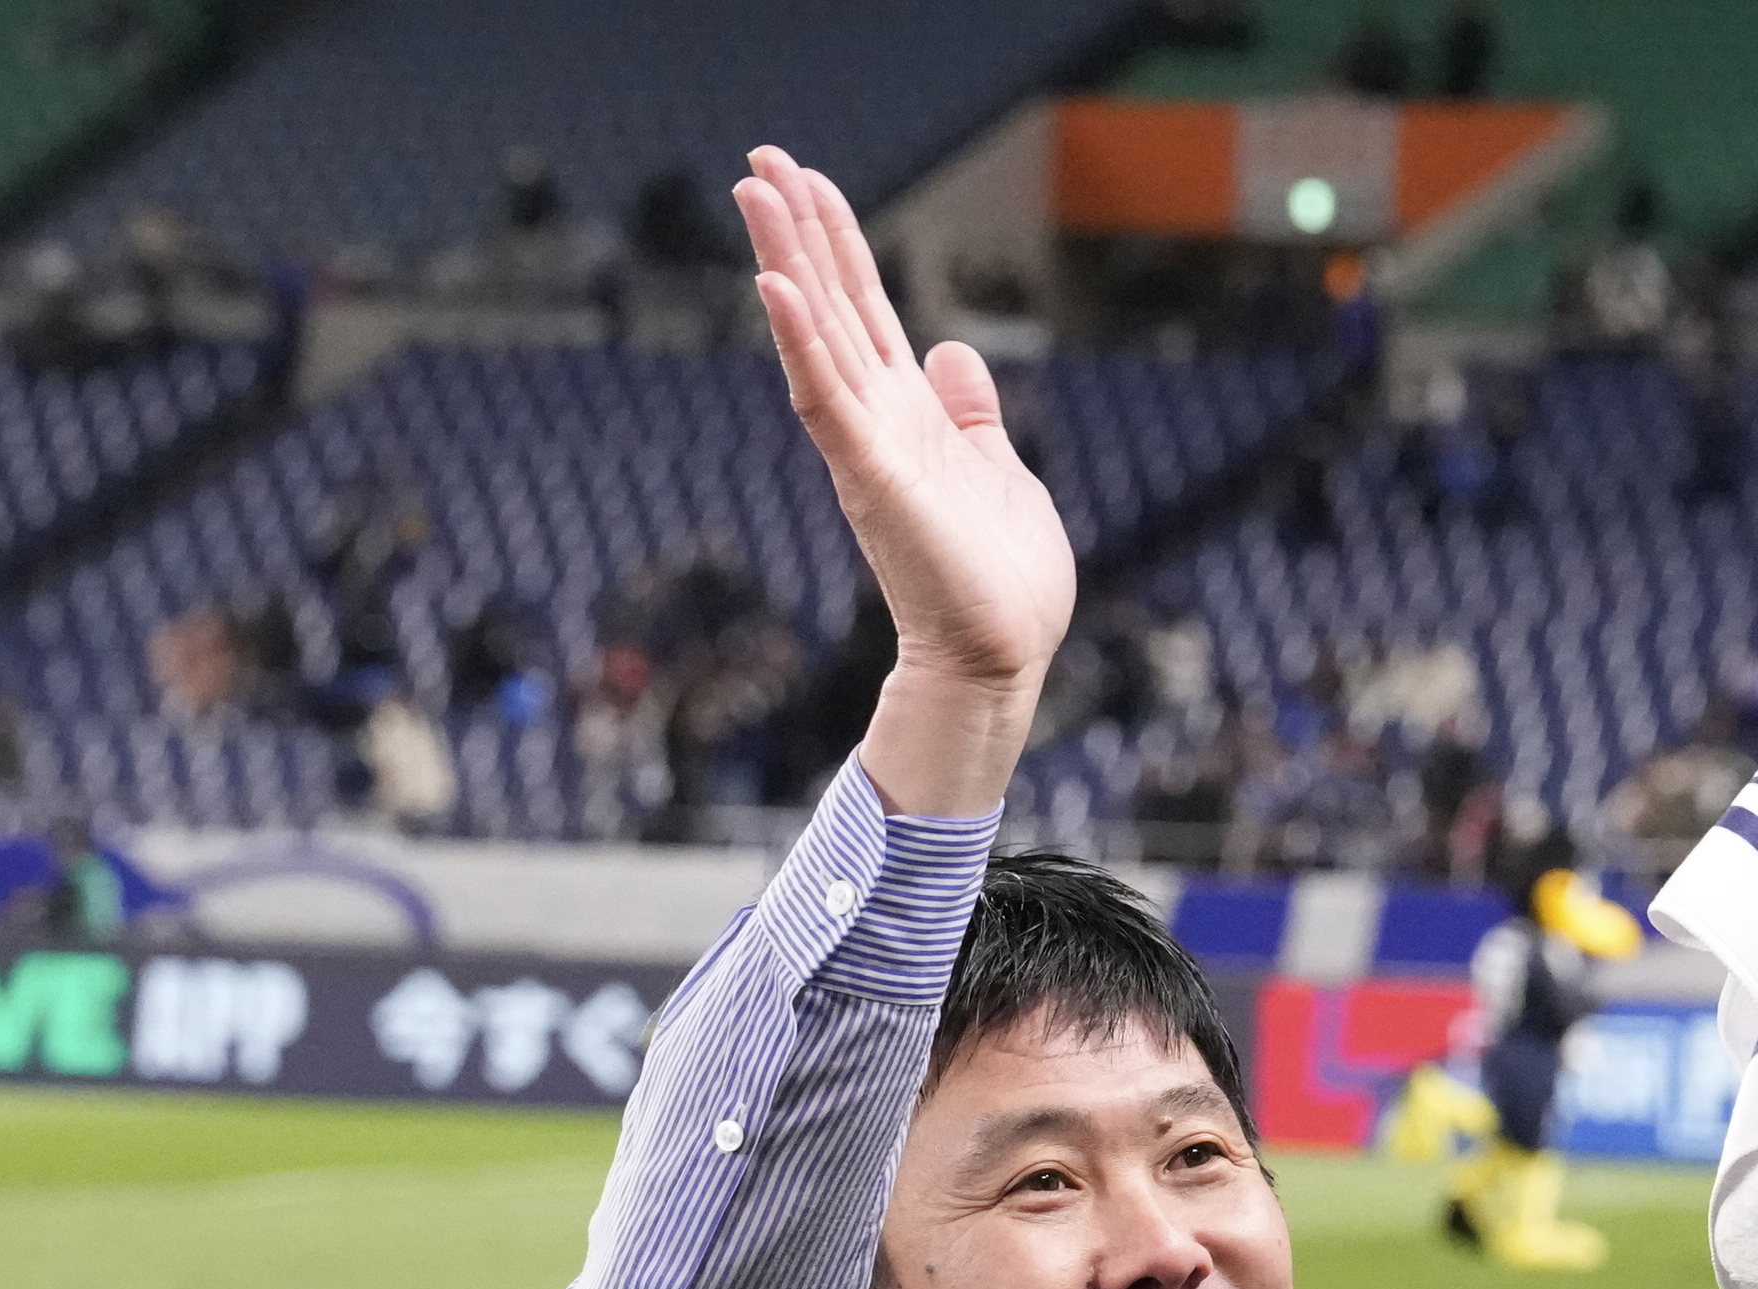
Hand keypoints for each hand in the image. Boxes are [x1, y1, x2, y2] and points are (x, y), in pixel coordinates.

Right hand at [737, 147, 1072, 811]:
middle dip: (797, 230)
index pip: (863, 310)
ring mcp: (867, 448)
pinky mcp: (871, 480)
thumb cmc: (1001, 582)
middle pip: (829, 305)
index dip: (837, 242)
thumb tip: (953, 353)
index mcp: (909, 414)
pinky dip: (800, 343)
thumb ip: (970, 411)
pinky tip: (774, 287)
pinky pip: (825, 400)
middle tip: (758, 158)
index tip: (808, 180)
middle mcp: (877, 421)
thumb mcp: (997, 468)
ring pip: (816, 336)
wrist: (1003, 660)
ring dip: (785, 261)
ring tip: (754, 192)